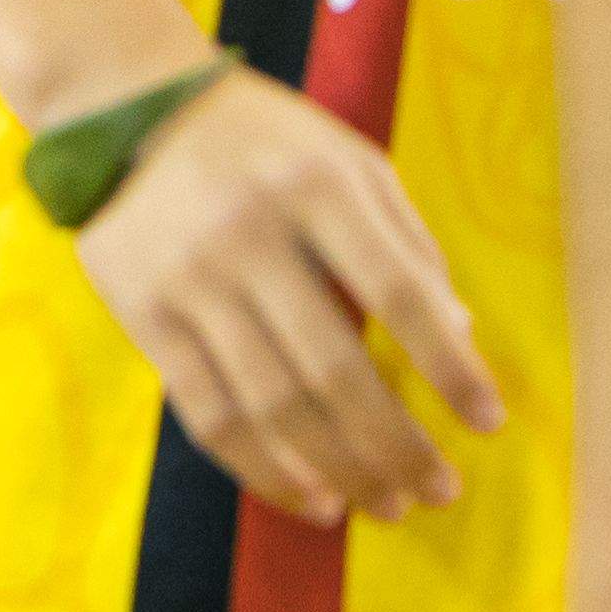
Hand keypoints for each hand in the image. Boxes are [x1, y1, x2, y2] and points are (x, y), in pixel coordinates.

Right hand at [74, 61, 501, 522]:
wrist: (122, 105)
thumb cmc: (262, 140)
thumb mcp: (347, 159)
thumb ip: (406, 239)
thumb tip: (460, 335)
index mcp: (316, 186)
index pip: (397, 293)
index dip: (450, 366)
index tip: (489, 421)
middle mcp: (250, 233)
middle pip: (334, 367)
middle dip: (396, 444)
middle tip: (439, 491)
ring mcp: (190, 279)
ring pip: (272, 403)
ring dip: (339, 470)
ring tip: (386, 506)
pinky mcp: (143, 314)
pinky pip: (207, 412)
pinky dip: (263, 468)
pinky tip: (310, 496)